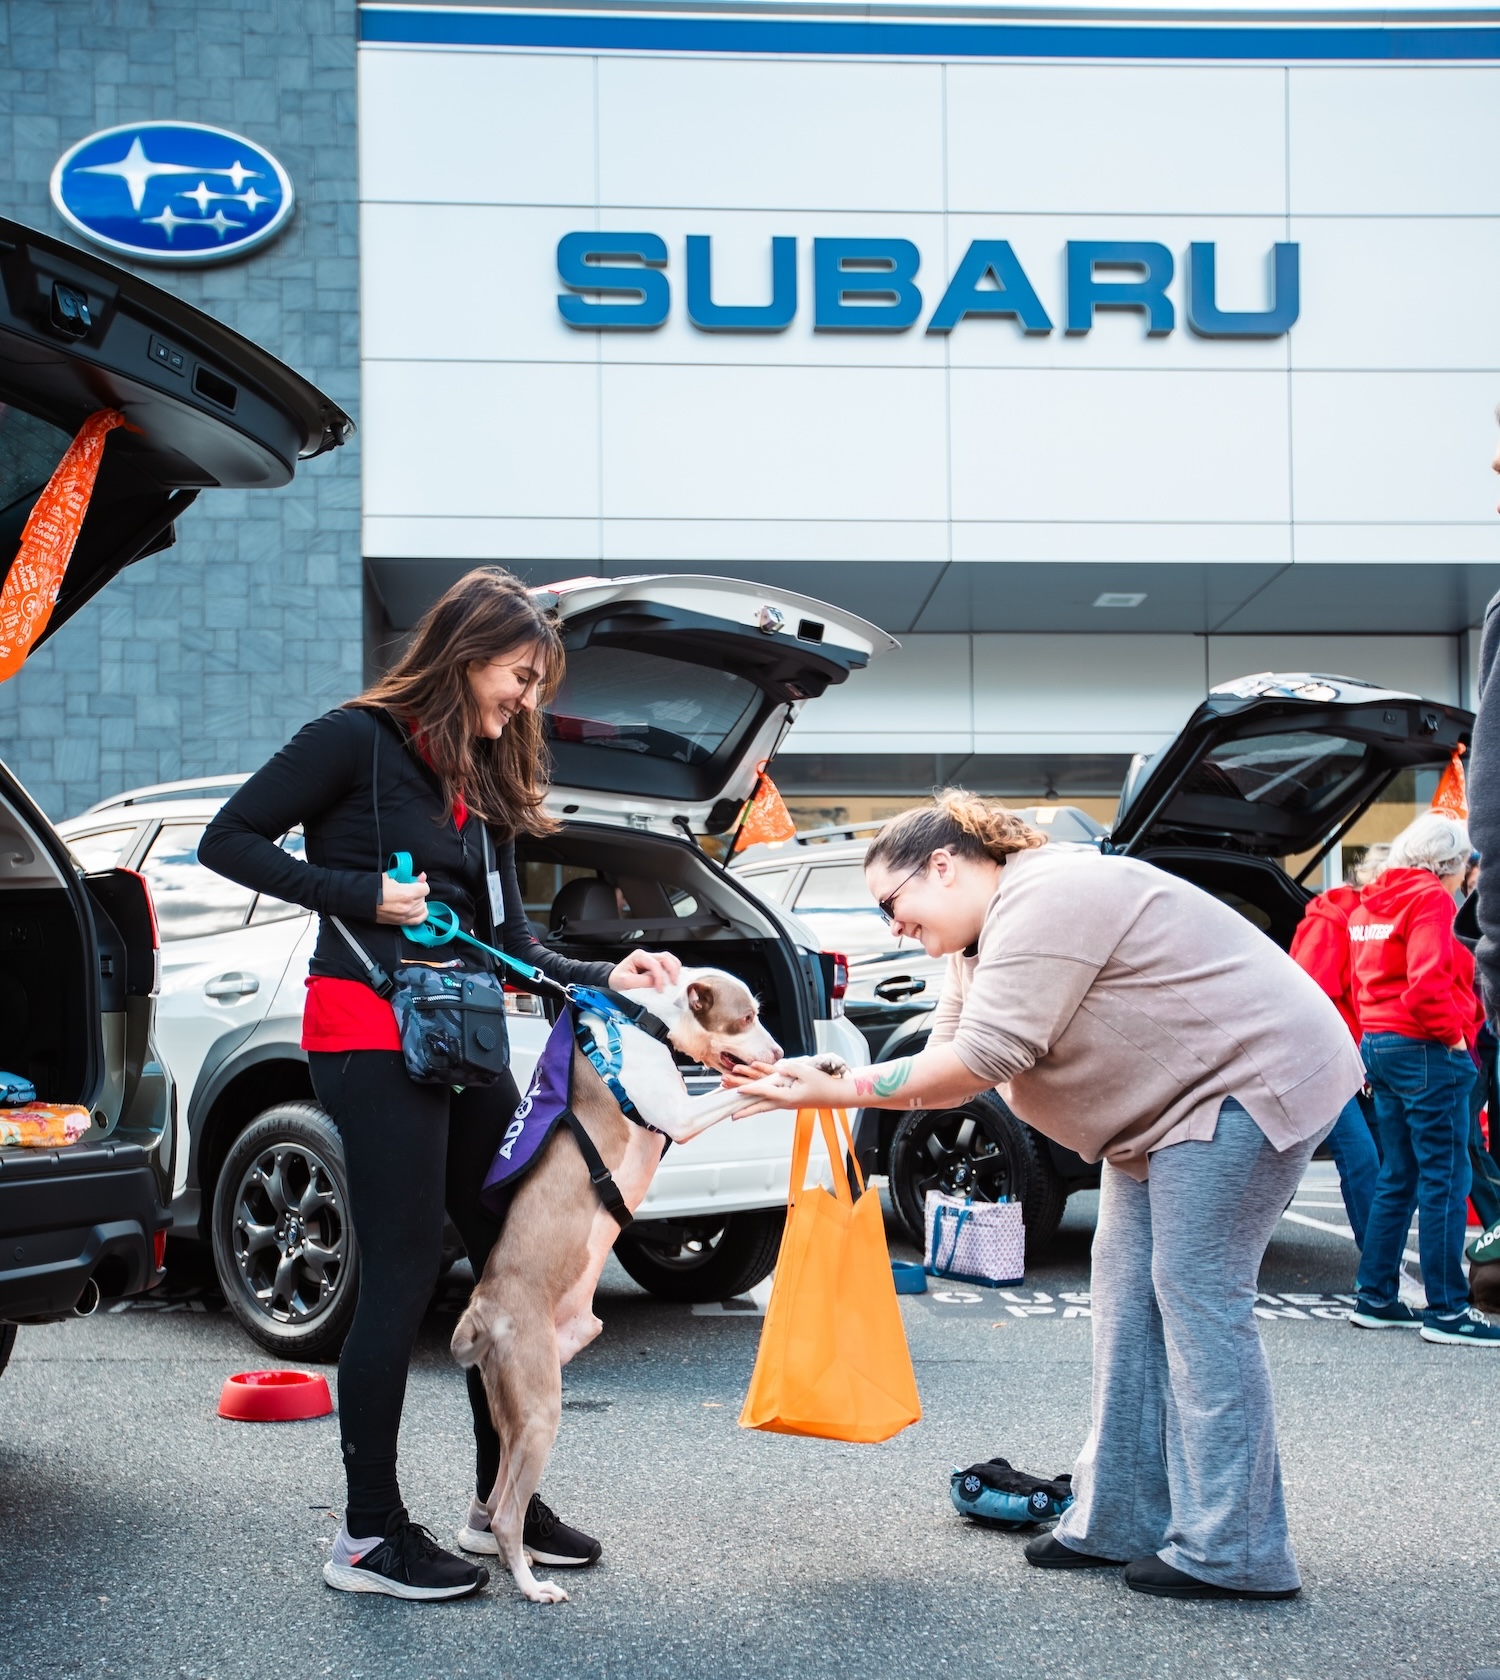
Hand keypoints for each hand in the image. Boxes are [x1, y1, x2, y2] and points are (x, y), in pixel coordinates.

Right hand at [376, 872, 429, 925]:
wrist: (362, 901)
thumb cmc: (374, 888)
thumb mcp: (391, 877)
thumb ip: (409, 877)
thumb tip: (422, 876)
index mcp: (406, 894)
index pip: (425, 889)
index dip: (421, 884)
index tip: (417, 883)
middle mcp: (408, 906)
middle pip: (423, 899)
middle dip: (419, 893)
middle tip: (411, 890)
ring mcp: (405, 916)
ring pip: (422, 909)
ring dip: (419, 903)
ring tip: (413, 899)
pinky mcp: (400, 922)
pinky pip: (418, 920)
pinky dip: (421, 914)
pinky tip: (418, 909)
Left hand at [607, 949, 681, 991]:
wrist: (613, 980)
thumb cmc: (617, 979)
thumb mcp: (625, 982)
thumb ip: (641, 982)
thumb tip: (655, 983)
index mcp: (638, 956)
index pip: (654, 964)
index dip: (659, 977)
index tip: (660, 989)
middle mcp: (646, 956)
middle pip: (665, 957)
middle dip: (672, 970)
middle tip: (674, 983)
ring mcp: (651, 960)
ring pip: (669, 959)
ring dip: (674, 969)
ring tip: (675, 981)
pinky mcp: (654, 966)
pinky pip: (668, 964)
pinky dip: (673, 970)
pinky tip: (673, 978)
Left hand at [731, 1057, 852, 1116]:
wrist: (835, 1095)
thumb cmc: (823, 1084)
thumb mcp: (806, 1072)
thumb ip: (790, 1069)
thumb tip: (778, 1069)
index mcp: (788, 1097)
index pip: (766, 1092)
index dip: (751, 1090)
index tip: (739, 1090)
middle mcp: (784, 1101)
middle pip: (760, 1106)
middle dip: (745, 1110)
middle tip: (732, 1116)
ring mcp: (785, 1101)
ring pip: (763, 1104)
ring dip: (749, 1107)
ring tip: (736, 1112)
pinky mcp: (787, 1098)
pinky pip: (771, 1099)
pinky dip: (760, 1098)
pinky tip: (753, 1098)